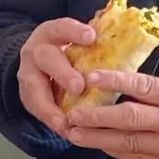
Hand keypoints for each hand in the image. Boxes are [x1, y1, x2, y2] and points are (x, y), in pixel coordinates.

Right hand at [17, 18, 96, 138]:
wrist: (38, 62)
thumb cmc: (68, 53)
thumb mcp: (77, 43)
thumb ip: (95, 47)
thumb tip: (131, 48)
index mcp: (52, 33)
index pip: (62, 28)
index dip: (74, 32)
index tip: (91, 37)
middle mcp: (37, 51)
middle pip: (46, 58)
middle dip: (62, 73)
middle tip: (79, 86)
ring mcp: (28, 73)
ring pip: (34, 88)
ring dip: (50, 106)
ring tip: (65, 122)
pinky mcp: (27, 95)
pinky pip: (36, 109)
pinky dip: (51, 120)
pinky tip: (64, 130)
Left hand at [66, 70, 158, 158]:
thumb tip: (125, 88)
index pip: (145, 87)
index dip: (116, 81)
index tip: (91, 77)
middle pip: (129, 118)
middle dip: (96, 116)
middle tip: (72, 113)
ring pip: (127, 142)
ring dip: (97, 138)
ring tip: (74, 132)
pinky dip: (114, 150)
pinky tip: (98, 144)